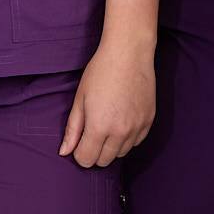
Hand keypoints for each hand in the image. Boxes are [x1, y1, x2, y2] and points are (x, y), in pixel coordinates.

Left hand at [60, 40, 155, 167]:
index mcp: (99, 127)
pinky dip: (128, 138)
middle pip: (104, 161)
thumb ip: (72, 129)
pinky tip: (122, 119)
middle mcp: (120, 131)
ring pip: (121, 153)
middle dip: (95, 151)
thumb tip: (64, 152)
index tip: (80, 140)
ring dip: (112, 146)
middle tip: (93, 131)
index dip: (80, 152)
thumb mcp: (80, 99)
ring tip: (109, 123)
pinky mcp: (149, 120)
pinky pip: (136, 142)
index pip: (86, 160)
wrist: (129, 52)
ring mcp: (137, 126)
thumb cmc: (101, 71)